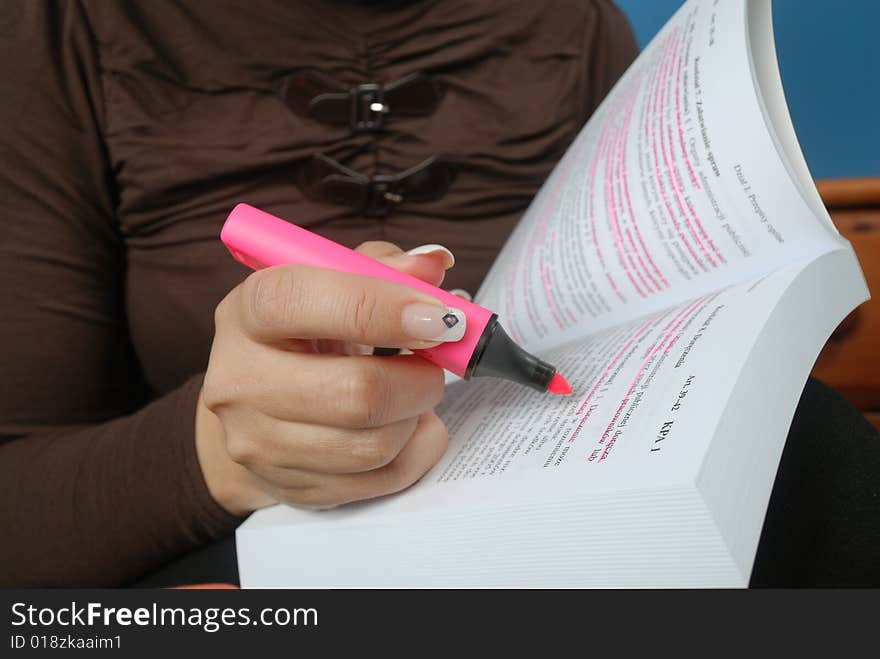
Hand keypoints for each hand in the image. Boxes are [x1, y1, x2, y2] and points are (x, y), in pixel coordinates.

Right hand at [195, 242, 459, 514]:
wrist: (258, 405)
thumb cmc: (307, 333)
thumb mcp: (332, 284)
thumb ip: (383, 266)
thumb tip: (432, 265)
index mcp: (247, 312)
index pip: (299, 302)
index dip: (378, 308)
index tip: (436, 318)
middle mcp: (240, 381)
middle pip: (353, 392)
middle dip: (418, 378)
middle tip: (435, 362)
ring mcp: (259, 444)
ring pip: (373, 444)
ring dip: (417, 415)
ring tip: (414, 391)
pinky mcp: (292, 488)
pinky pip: (382, 479)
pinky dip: (417, 449)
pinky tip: (409, 424)